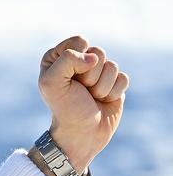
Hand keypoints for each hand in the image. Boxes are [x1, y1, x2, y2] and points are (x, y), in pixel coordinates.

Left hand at [37, 36, 127, 174]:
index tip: (69, 79)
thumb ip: (66, 60)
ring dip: (101, 86)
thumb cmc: (64, 109)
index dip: (77, 60)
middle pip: (98, 52)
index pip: (79, 41)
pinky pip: (123, 77)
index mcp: (58, 58)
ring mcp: (98, 72)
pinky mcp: (114, 82)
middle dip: (90, 75)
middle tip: (81, 90)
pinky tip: (103, 101)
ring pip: (112, 65)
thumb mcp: (51, 84)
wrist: (82, 134)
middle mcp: (78, 62)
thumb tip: (93, 57)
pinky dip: (113, 92)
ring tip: (91, 97)